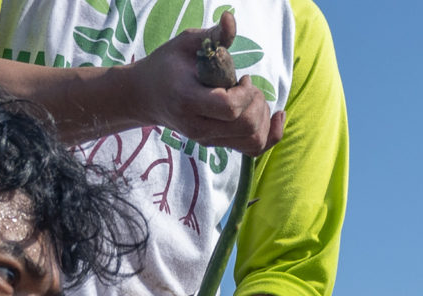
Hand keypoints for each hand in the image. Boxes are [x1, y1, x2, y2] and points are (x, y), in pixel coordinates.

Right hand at [123, 16, 282, 154]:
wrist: (146, 96)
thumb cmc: (167, 65)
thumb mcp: (185, 43)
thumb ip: (213, 35)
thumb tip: (231, 18)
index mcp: (188, 99)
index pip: (230, 108)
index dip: (246, 93)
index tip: (243, 77)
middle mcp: (198, 127)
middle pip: (246, 126)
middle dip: (257, 102)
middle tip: (248, 86)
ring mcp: (208, 140)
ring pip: (253, 141)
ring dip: (264, 117)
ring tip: (253, 98)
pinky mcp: (216, 145)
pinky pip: (253, 149)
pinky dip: (270, 134)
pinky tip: (276, 115)